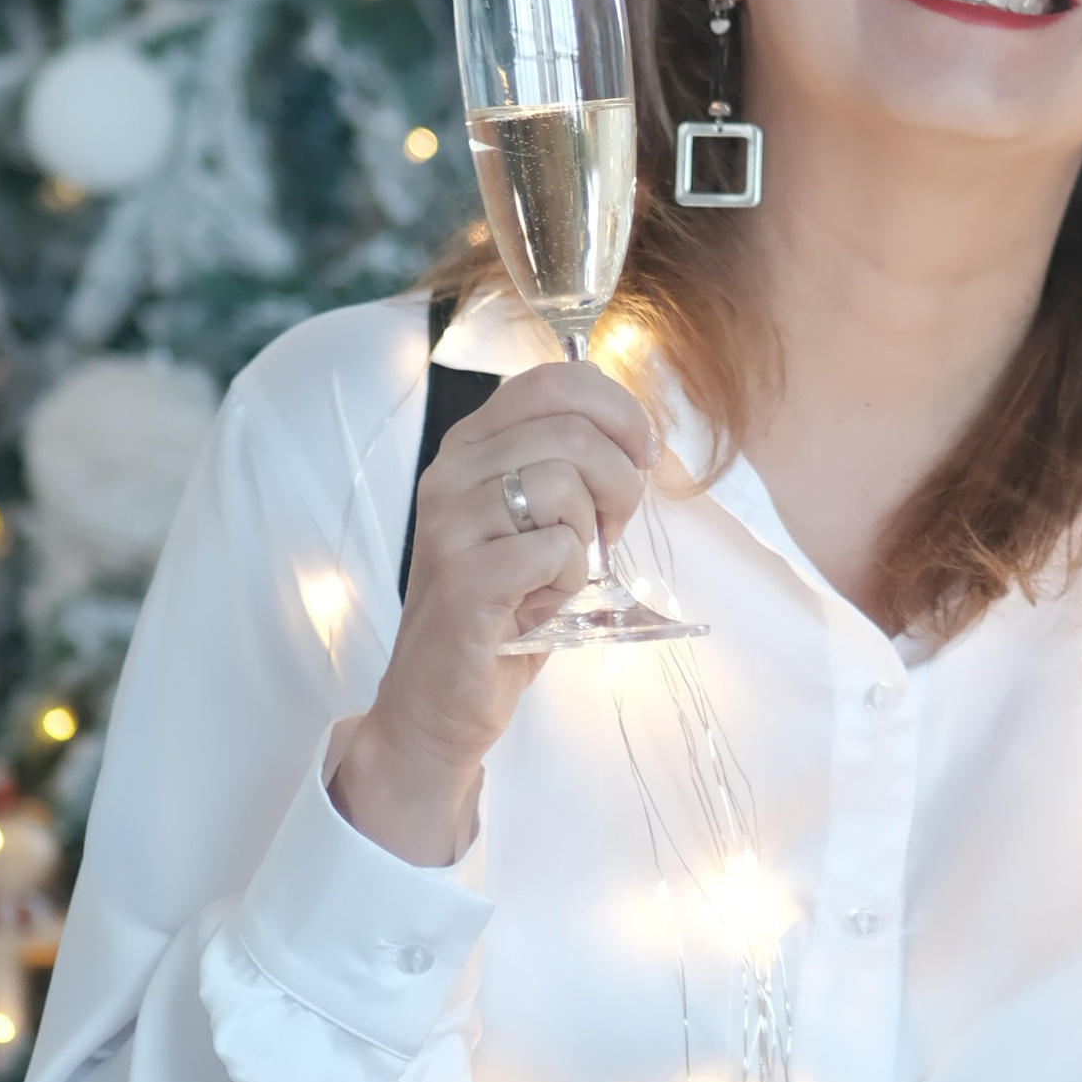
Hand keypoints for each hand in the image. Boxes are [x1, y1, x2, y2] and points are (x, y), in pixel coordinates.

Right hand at [327, 360, 653, 866]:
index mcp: (470, 446)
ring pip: (563, 484)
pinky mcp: (463, 577)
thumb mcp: (540, 524)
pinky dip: (570, 579)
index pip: (555, 380)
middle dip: (617, 484)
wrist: (440, 701)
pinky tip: (544, 601)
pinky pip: (555, 548)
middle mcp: (450, 472)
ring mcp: (449, 523)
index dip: (618, 410)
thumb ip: (575, 470)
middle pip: (571, 431)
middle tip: (608, 533)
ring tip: (563, 572)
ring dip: (588, 537)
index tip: (641, 454)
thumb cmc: (502, 612)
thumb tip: (641, 437)